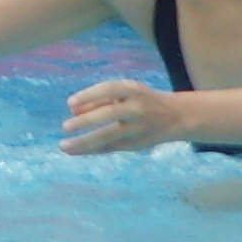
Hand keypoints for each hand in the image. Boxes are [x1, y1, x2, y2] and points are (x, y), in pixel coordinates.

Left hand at [60, 78, 189, 154]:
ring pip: (110, 137)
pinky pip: (111, 148)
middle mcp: (138, 108)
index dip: (89, 95)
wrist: (177, 116)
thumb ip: (99, 100)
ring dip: (85, 143)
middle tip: (65, 127)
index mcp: (134, 90)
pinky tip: (75, 151)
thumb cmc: (142, 100)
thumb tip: (73, 110)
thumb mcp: (125, 93)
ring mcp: (138, 129)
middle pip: (111, 114)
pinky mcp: (136, 145)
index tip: (69, 103)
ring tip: (64, 146)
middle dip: (87, 121)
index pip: (110, 89)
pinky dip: (92, 150)